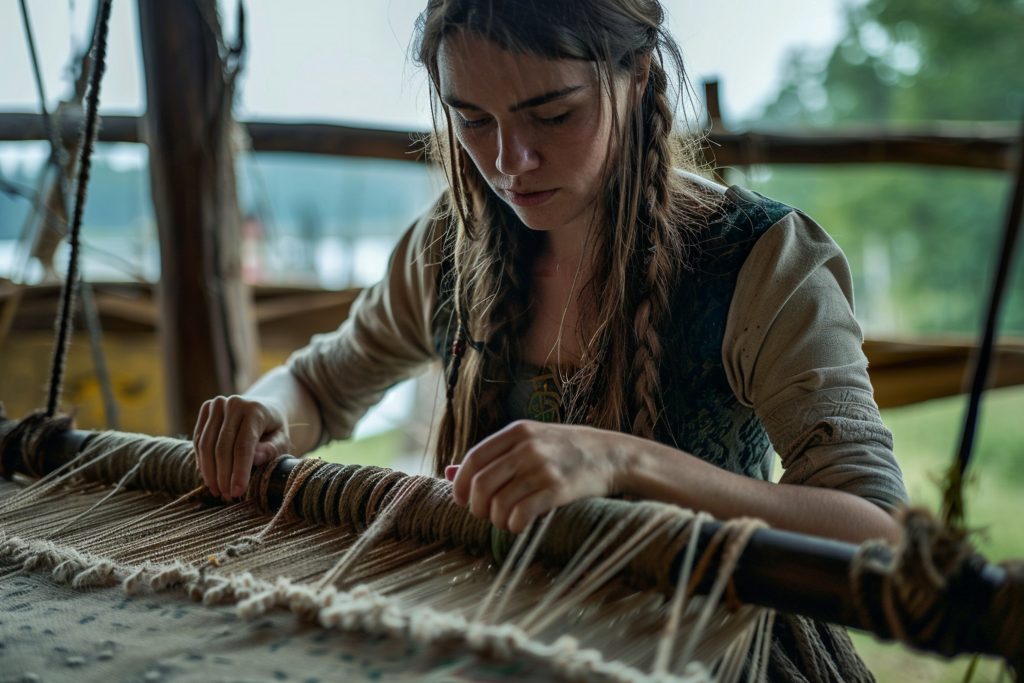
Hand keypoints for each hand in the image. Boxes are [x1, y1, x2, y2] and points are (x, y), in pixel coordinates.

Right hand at [193, 395, 291, 499]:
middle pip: (222, 447)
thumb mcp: (281, 441)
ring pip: (206, 445)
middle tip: (227, 496)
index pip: (243, 446)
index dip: (239, 471)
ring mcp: (218, 404)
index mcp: (256, 410)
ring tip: (217, 491)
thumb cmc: (274, 430)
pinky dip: (202, 461)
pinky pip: (199, 440)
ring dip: (210, 472)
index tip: (237, 492)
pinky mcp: (206, 408)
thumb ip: (270, 450)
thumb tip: (254, 460)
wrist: (263, 408)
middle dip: (223, 476)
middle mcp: (235, 403)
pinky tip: (209, 477)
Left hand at [450, 420, 624, 533]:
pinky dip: (513, 526)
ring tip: (505, 522)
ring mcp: (542, 467)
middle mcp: (527, 447)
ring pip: (498, 503)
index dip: (460, 483)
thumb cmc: (566, 450)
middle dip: (476, 507)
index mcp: (517, 431)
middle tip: (484, 515)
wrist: (612, 455)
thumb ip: (492, 455)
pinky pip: (520, 514)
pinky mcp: (558, 489)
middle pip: (481, 483)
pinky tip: (519, 526)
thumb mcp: (529, 441)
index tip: (461, 500)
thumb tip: (448, 473)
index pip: (473, 458)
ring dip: (496, 520)